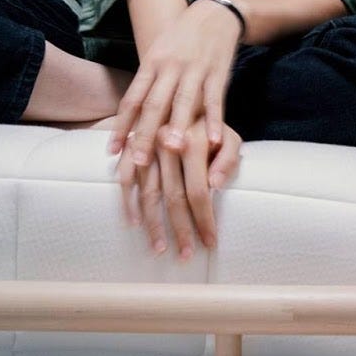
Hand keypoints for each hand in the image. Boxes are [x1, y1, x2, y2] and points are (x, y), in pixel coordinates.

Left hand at [108, 0, 241, 165]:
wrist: (214, 14)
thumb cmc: (181, 39)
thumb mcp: (158, 55)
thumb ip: (148, 84)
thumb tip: (128, 121)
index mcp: (151, 64)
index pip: (132, 99)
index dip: (121, 126)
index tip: (113, 152)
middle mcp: (170, 67)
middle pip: (154, 104)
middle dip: (144, 134)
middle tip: (138, 162)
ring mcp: (195, 69)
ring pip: (183, 101)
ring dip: (177, 126)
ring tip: (171, 149)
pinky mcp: (218, 73)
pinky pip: (215, 99)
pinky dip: (214, 119)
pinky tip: (213, 139)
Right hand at [121, 116, 242, 257]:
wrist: (183, 99)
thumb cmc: (211, 127)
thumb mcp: (230, 138)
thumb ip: (229, 160)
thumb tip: (216, 186)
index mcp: (193, 141)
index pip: (199, 190)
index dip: (204, 219)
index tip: (210, 243)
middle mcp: (166, 143)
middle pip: (172, 197)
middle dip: (180, 229)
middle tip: (185, 256)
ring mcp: (145, 146)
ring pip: (147, 193)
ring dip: (153, 224)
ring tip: (160, 249)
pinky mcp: (129, 148)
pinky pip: (124, 179)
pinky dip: (127, 202)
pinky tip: (134, 223)